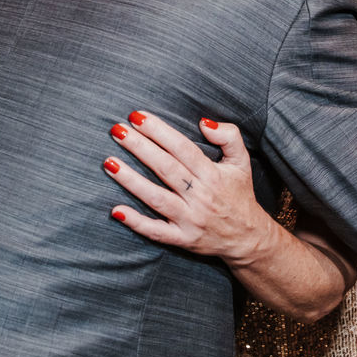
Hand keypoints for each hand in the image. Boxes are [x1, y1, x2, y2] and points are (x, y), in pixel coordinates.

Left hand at [104, 111, 271, 262]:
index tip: (137, 117)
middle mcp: (201, 196)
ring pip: (156, 198)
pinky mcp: (182, 239)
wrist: (248, 238)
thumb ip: (229, 136)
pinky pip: (156, 231)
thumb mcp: (242, 162)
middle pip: (165, 168)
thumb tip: (203, 123)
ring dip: (130, 180)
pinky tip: (115, 210)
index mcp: (213, 175)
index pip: (182, 148)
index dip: (159, 131)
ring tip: (109, 162)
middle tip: (117, 130)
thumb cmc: (239, 194)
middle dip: (139, 147)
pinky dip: (136, 222)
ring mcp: (190, 219)